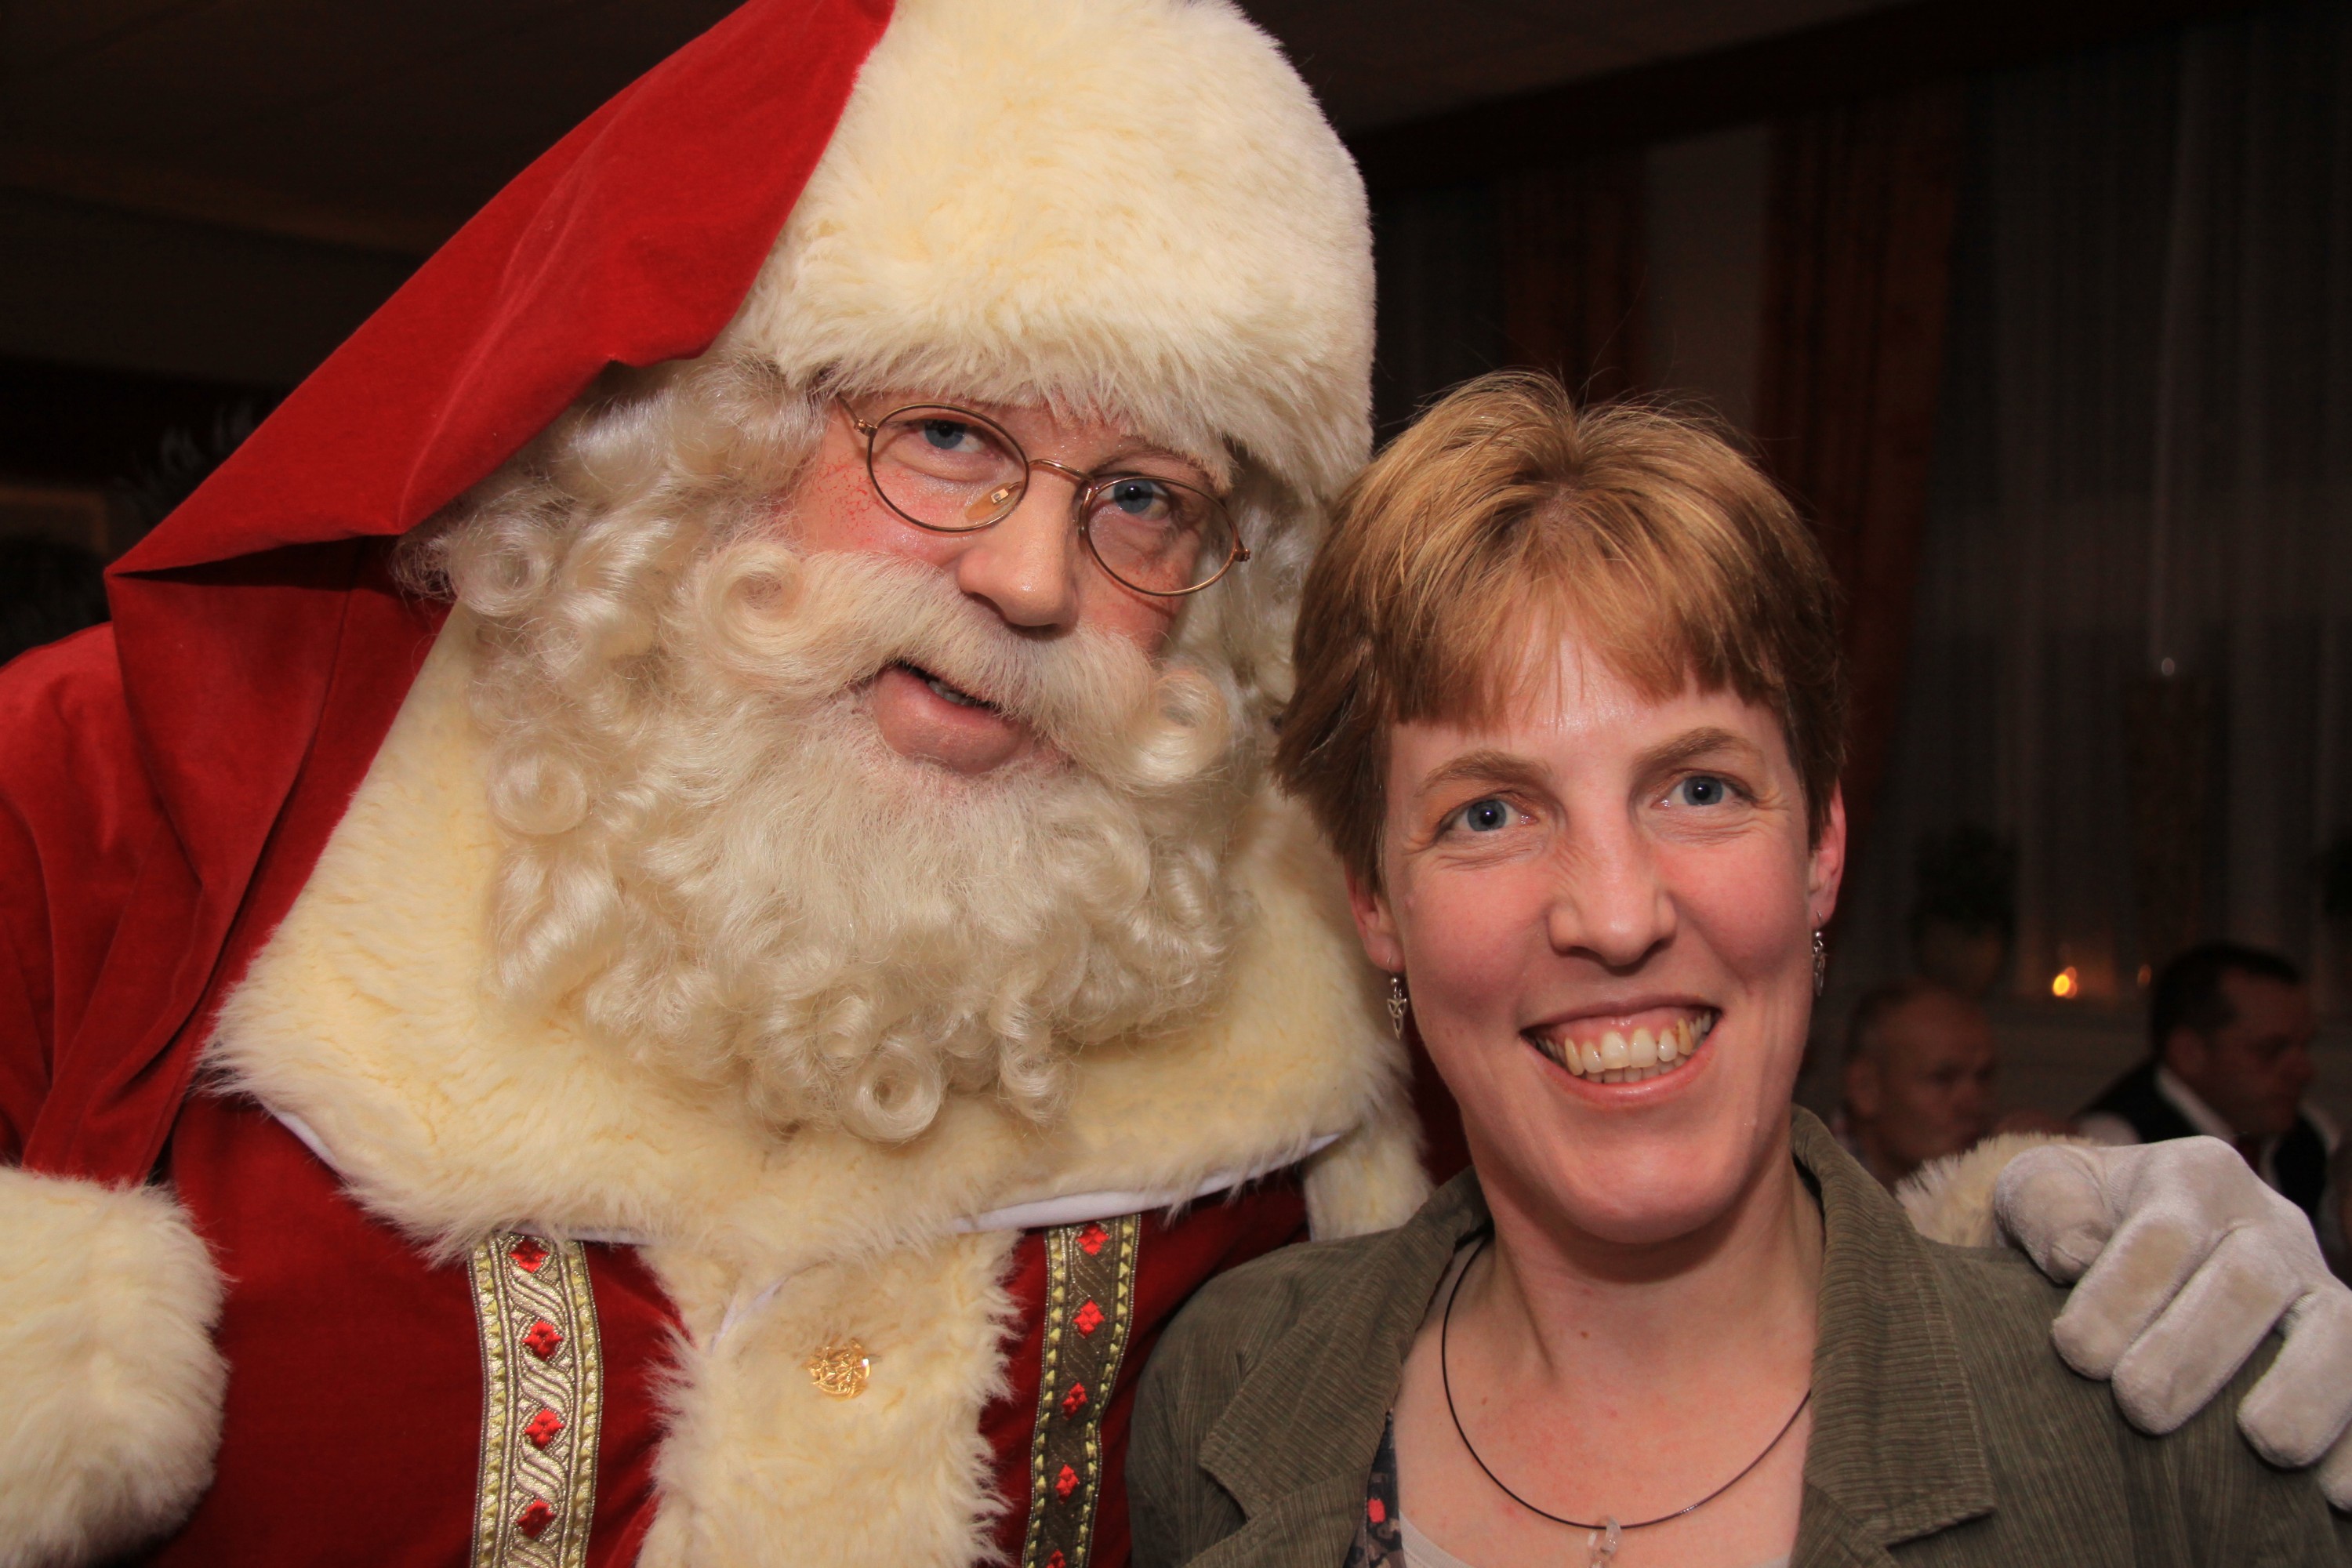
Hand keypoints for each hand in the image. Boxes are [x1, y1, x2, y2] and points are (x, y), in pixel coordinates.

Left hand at [1994, 1136, 2351, 1504]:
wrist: (2122, 1246)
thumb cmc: (2074, 1226)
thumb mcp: (2038, 1193)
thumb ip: (2046, 1208)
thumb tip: (2077, 1255)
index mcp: (2194, 1178)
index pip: (2165, 1231)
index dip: (2123, 1293)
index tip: (2075, 1352)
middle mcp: (2270, 1226)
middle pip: (2252, 1281)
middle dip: (2195, 1351)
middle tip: (2140, 1408)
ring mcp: (2319, 1292)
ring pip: (2341, 1332)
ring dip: (2304, 1393)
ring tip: (2262, 1445)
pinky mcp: (2347, 1355)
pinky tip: (2332, 1491)